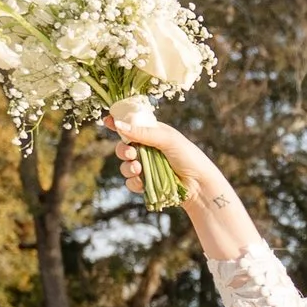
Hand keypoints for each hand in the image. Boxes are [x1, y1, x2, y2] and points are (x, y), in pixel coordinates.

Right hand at [108, 105, 254, 262]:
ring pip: (125, 165)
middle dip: (123, 150)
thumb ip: (143, 132)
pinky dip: (134, 182)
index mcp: (153, 133)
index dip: (118, 123)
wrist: (199, 185)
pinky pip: (131, 182)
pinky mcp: (147, 183)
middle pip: (123, 146)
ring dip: (127, 167)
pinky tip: (142, 182)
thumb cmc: (188, 157)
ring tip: (138, 169)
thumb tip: (118, 125)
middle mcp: (148, 149)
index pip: (131, 125)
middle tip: (130, 153)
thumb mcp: (167, 139)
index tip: (107, 121)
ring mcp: (146, 167)